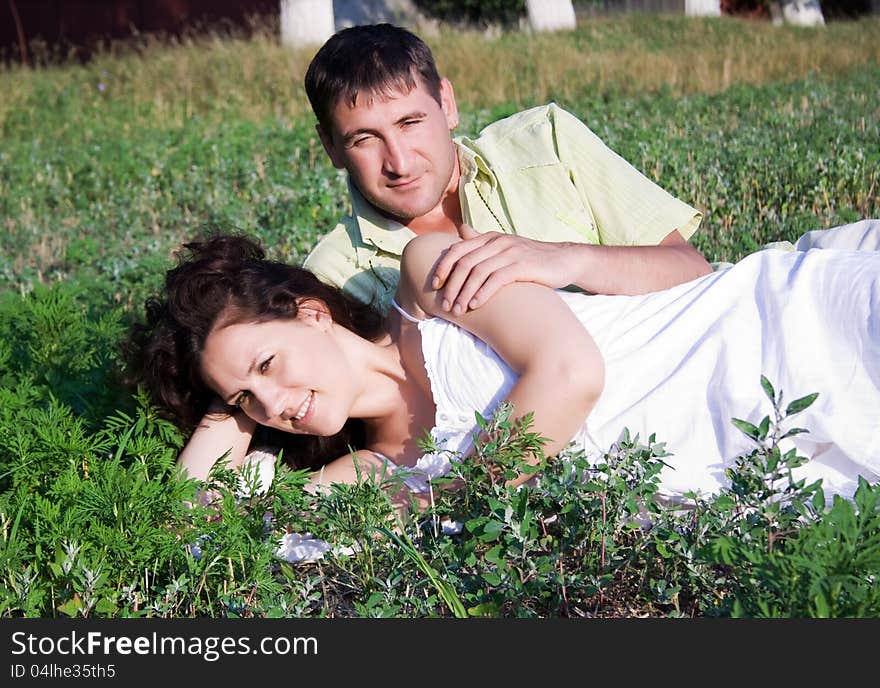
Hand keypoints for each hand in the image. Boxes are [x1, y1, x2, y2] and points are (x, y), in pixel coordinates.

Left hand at [431, 224, 578, 313]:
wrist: (566, 261)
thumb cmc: (532, 259)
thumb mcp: (505, 247)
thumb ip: (483, 240)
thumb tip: (462, 230)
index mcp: (490, 237)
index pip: (457, 249)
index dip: (443, 267)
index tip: (435, 285)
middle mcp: (498, 242)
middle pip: (464, 263)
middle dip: (451, 285)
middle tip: (445, 305)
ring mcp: (511, 252)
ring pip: (477, 272)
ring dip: (464, 293)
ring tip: (458, 310)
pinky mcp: (523, 265)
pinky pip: (496, 279)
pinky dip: (482, 293)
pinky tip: (475, 305)